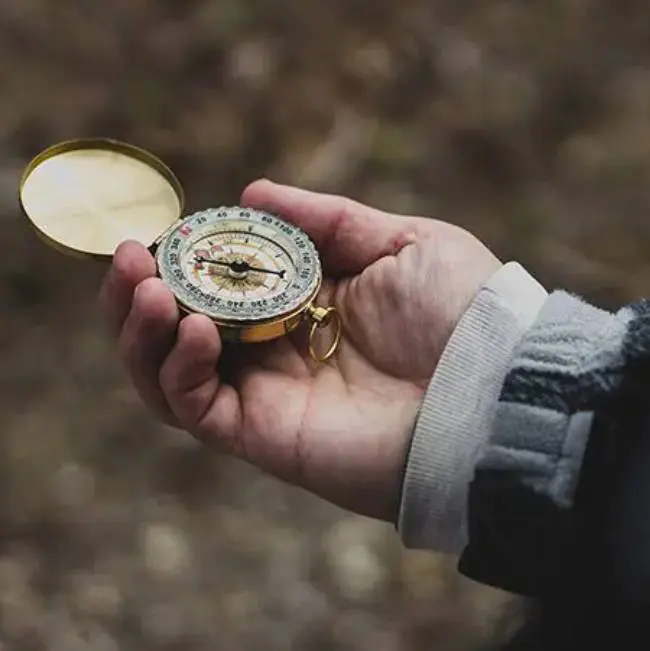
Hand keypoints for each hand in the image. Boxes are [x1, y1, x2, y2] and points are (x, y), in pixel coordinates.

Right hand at [98, 180, 500, 521]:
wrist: (488, 390)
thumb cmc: (458, 312)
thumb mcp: (399, 242)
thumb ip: (325, 219)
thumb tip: (253, 194)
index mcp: (302, 303)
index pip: (221, 283)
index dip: (185, 257)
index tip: (165, 229)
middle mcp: (274, 350)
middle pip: (181, 329)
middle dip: (143, 292)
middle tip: (130, 256)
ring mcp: (264, 394)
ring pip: (170, 371)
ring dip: (142, 329)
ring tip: (147, 285)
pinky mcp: (261, 435)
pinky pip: (193, 408)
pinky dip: (176, 367)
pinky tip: (191, 327)